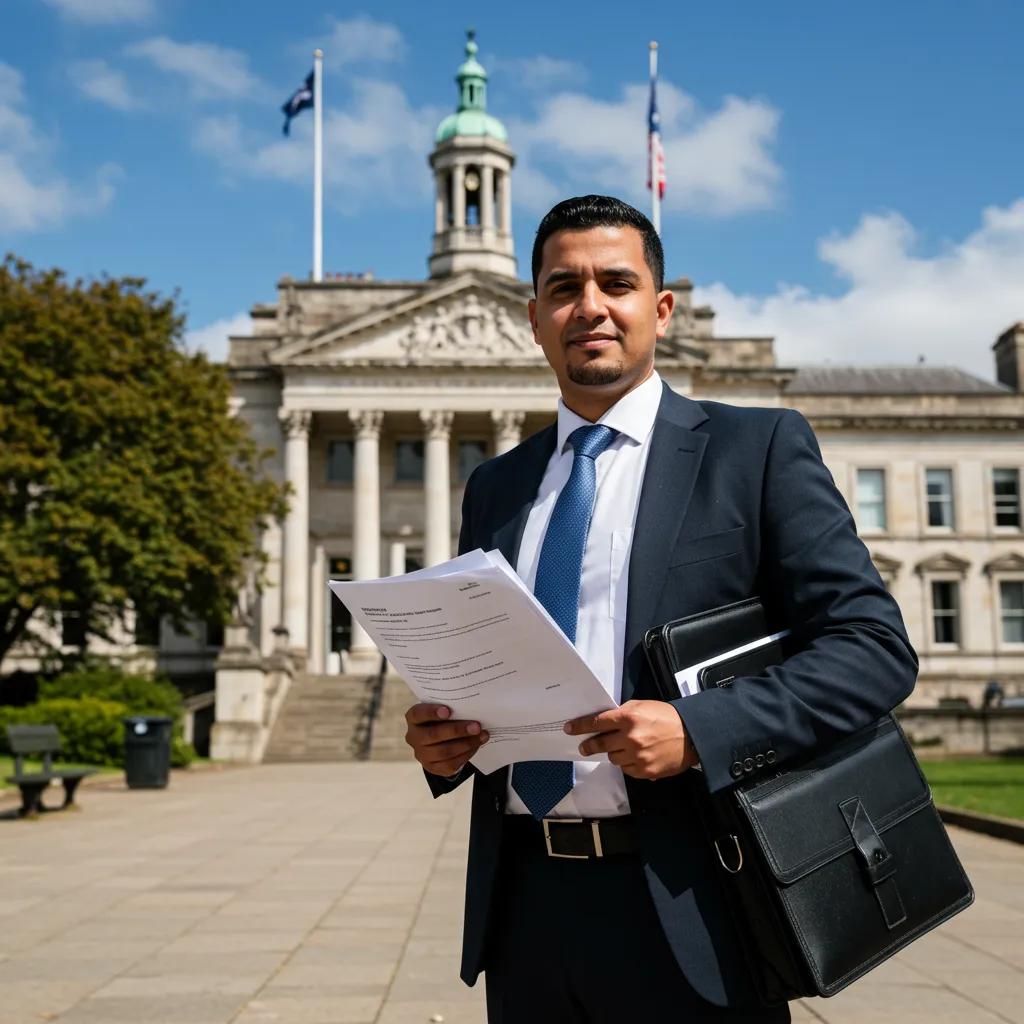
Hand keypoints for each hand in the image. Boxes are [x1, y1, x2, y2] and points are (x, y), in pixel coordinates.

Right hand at [404, 703, 488, 777]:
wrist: (441, 740)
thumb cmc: (443, 720)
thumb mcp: (443, 710)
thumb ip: (452, 708)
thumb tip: (473, 707)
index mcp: (414, 718)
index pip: (418, 714)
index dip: (431, 712)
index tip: (448, 711)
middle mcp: (414, 737)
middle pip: (433, 734)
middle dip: (457, 730)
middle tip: (476, 726)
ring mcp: (421, 754)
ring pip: (443, 752)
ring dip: (466, 744)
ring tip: (482, 736)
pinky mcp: (432, 767)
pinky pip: (450, 764)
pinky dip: (466, 754)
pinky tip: (476, 746)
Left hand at [565, 700, 698, 779]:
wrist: (692, 736)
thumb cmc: (666, 717)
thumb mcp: (643, 706)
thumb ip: (623, 712)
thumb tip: (604, 722)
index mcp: (629, 718)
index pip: (597, 722)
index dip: (580, 726)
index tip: (569, 729)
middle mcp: (631, 738)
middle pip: (601, 744)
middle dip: (589, 745)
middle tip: (583, 747)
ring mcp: (638, 757)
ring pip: (613, 758)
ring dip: (614, 753)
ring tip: (624, 748)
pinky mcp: (645, 771)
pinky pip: (626, 769)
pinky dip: (627, 763)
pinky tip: (636, 757)